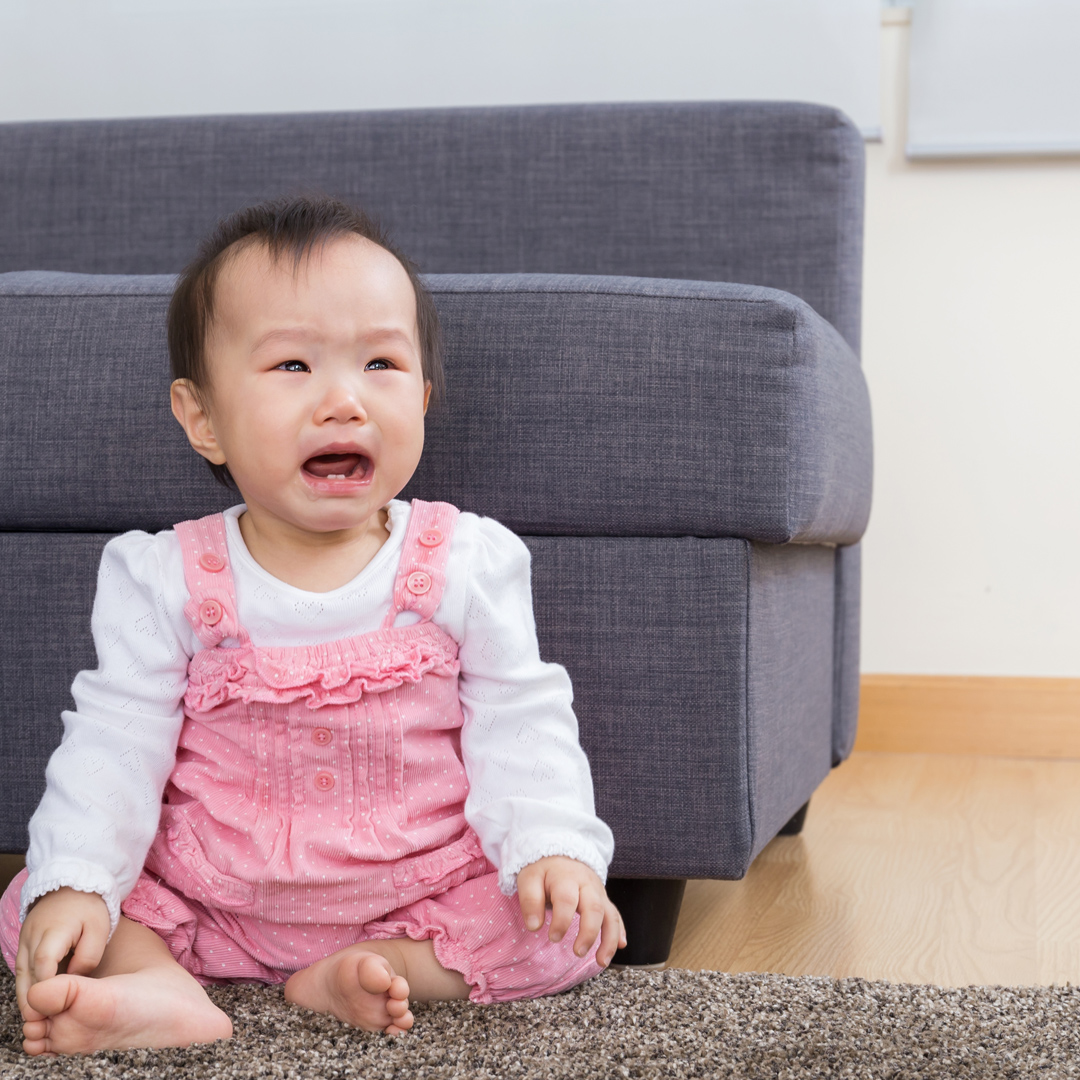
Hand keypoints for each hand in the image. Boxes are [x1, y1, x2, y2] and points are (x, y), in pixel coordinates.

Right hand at [15, 887, 110, 1019]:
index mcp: (53, 932)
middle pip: (27, 976)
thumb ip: (88, 957)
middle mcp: (32, 938)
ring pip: (21, 977)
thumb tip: (75, 981)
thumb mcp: (99, 929)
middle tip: (43, 1026)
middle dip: (33, 1003)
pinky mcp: (23, 946)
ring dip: (28, 999)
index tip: (54, 1010)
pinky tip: (36, 1004)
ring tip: (38, 1021)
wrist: (71, 885)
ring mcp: (24, 942)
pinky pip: (22, 971)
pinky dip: (28, 988)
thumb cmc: (89, 908)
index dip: (47, 990)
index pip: (44, 966)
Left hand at [516, 856, 626, 966]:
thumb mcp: (529, 878)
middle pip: (594, 907)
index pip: (567, 899)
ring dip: (609, 939)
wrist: (560, 854)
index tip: (553, 937)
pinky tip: (621, 946)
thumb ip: (530, 900)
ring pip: (610, 914)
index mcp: (566, 878)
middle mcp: (587, 885)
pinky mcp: (604, 899)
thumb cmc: (543, 871)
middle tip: (578, 952)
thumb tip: (534, 926)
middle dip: (589, 932)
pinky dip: (620, 930)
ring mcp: (598, 892)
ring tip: (601, 961)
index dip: (561, 920)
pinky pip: (616, 914)